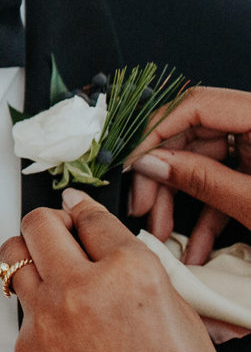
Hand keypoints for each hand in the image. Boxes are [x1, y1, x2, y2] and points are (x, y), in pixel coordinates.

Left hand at [0, 190, 250, 351]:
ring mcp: (48, 321)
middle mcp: (82, 288)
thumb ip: (133, 266)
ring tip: (50, 270)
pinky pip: (20, 313)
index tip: (78, 210)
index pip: (89, 215)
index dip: (85, 210)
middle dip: (51, 223)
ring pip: (14, 258)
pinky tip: (64, 331)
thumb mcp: (178, 311)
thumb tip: (100, 238)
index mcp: (130, 271)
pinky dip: (38, 312)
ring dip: (32, 257)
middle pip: (39, 222)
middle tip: (61, 233)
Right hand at [128, 87, 250, 264]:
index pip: (194, 105)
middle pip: (192, 135)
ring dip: (178, 202)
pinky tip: (193, 246)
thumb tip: (151, 163)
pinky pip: (222, 183)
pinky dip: (205, 214)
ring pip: (202, 163)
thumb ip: (202, 179)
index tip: (128, 162)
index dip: (154, 131)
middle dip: (163, 176)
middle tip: (140, 206)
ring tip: (161, 235)